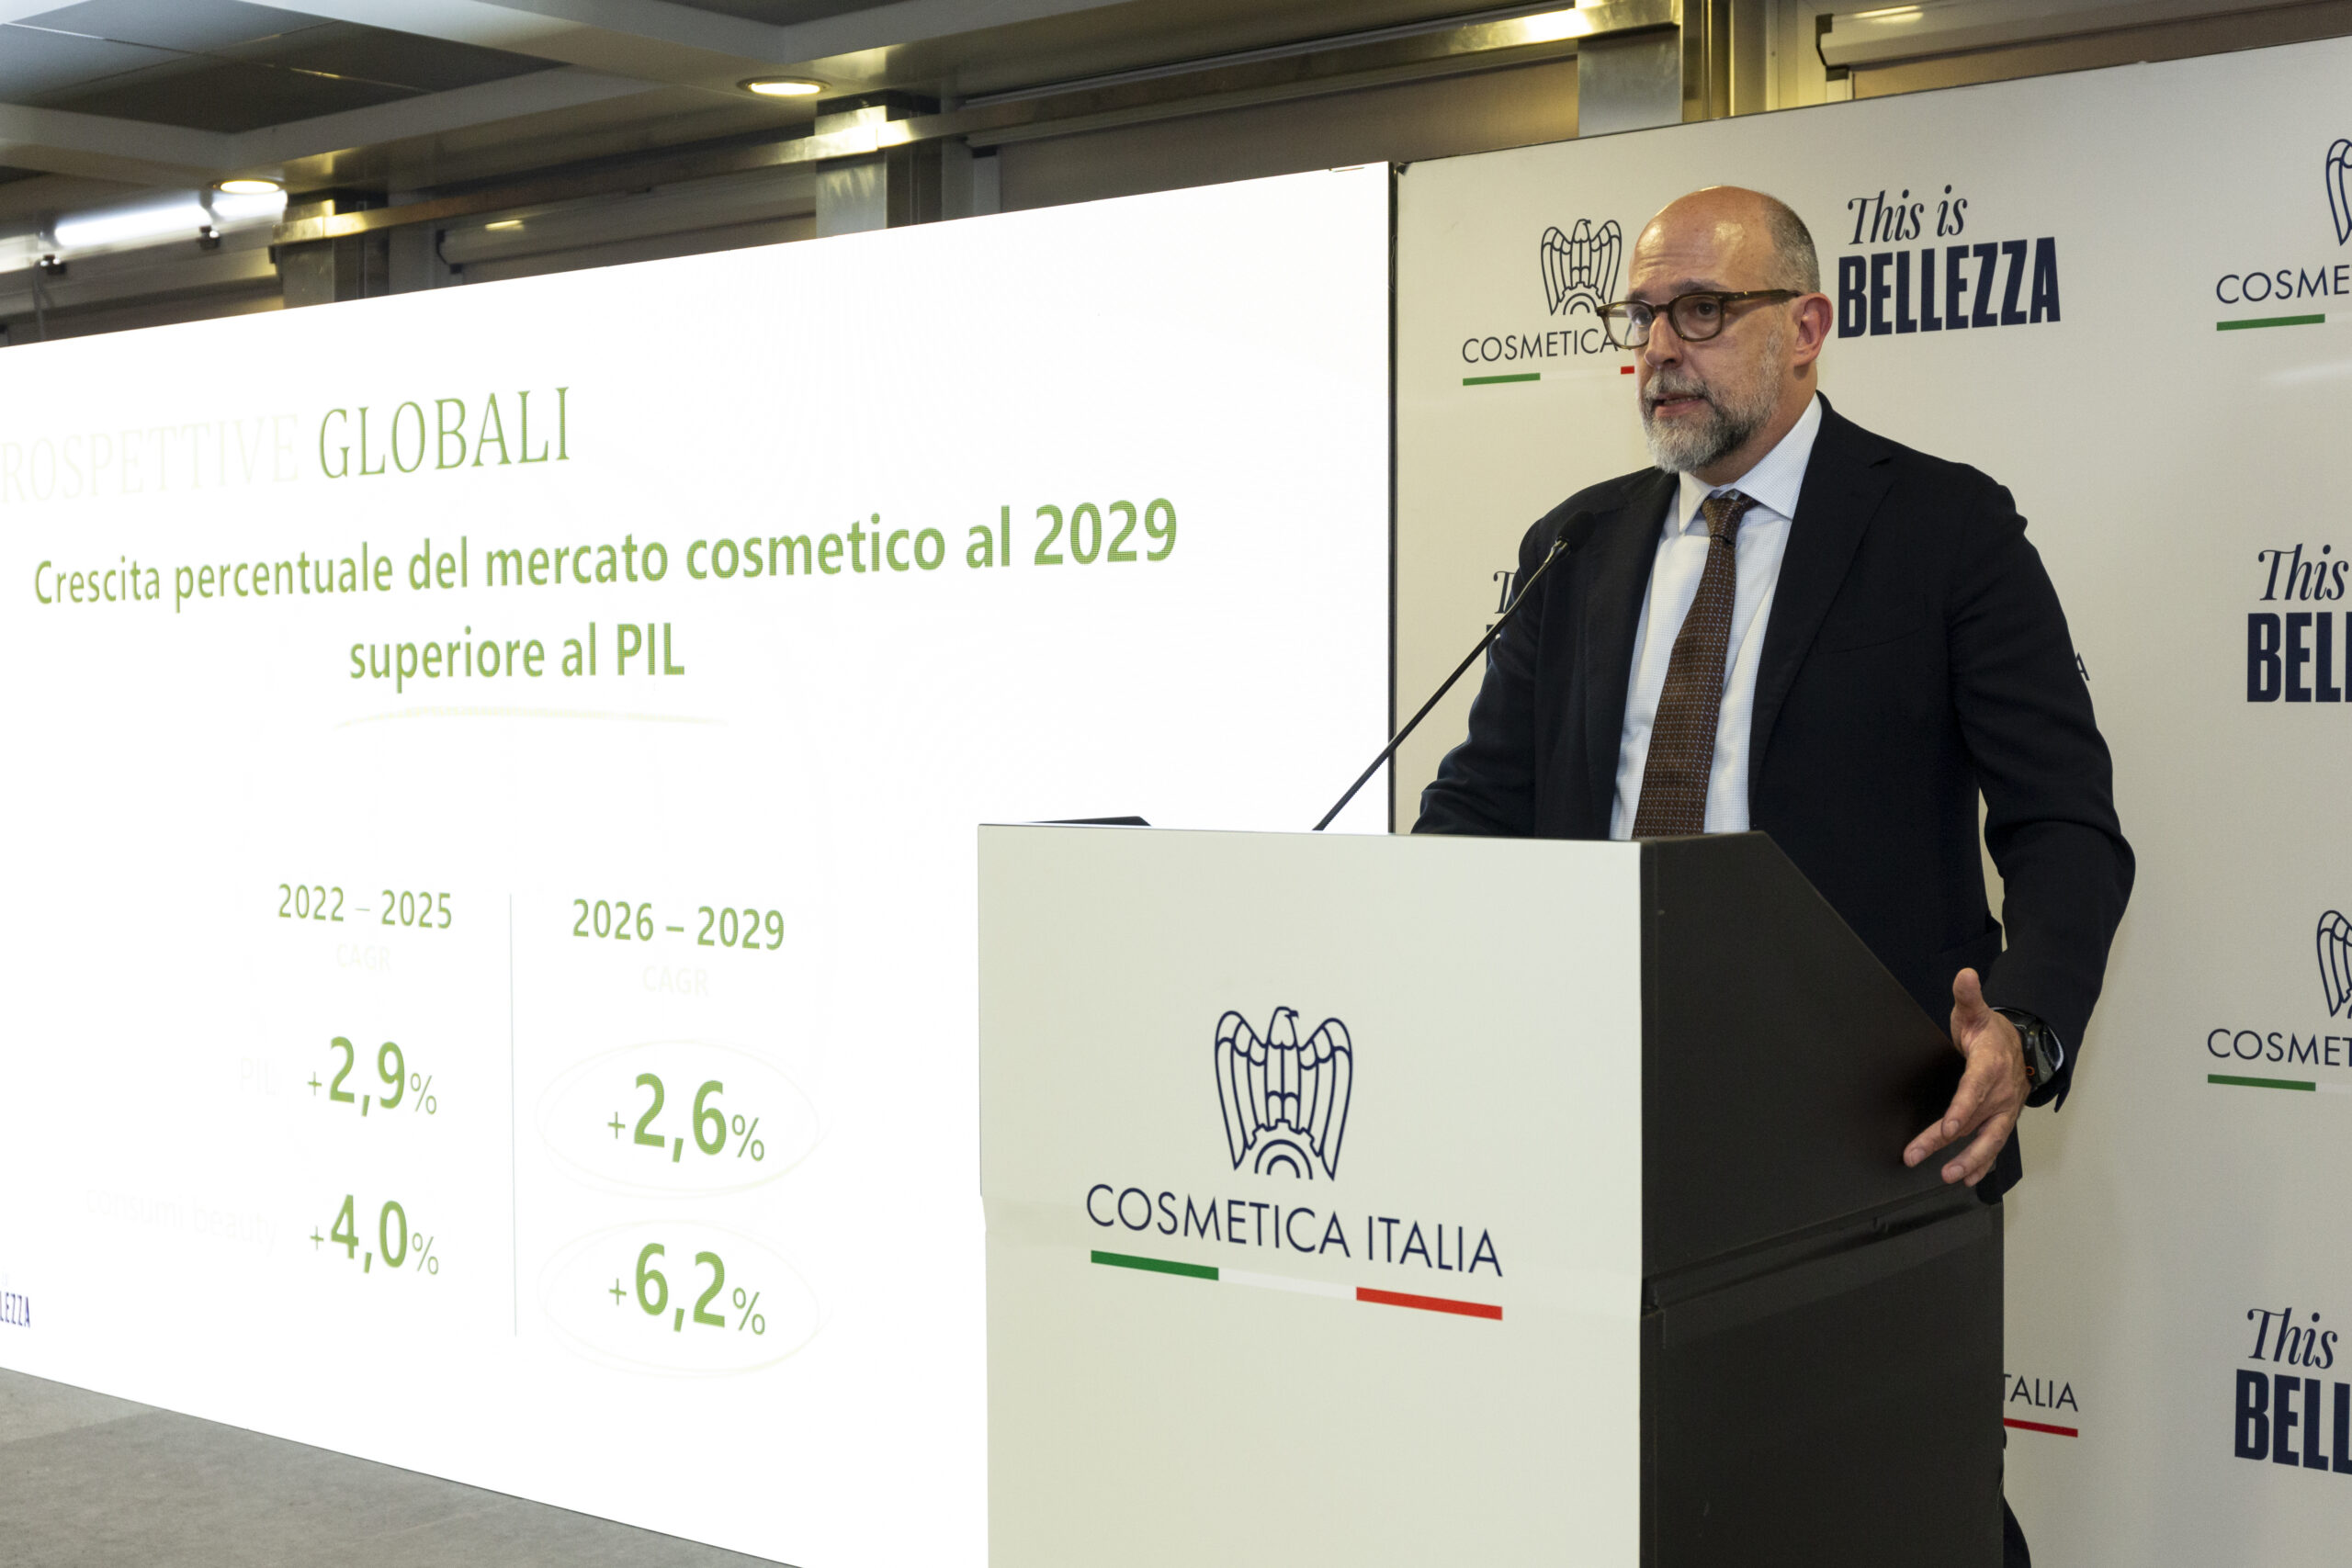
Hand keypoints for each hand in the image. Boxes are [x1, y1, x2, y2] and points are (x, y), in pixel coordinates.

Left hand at [1903, 968, 2027, 1186]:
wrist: (2021, 1045)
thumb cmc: (1990, 1031)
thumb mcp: (1975, 1012)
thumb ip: (1968, 997)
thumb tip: (1965, 976)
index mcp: (1990, 1065)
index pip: (1974, 1090)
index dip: (1962, 1109)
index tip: (1948, 1127)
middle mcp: (2000, 1092)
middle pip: (1973, 1120)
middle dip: (1946, 1141)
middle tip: (1919, 1156)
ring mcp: (2004, 1109)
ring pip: (1987, 1139)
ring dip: (1968, 1160)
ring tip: (1949, 1177)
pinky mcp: (2003, 1120)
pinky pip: (1995, 1144)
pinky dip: (1984, 1162)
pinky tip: (1969, 1178)